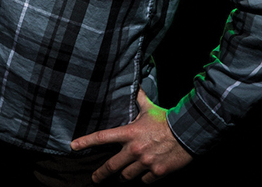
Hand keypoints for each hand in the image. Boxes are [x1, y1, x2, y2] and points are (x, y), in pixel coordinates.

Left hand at [70, 90, 192, 182]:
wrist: (188, 133)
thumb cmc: (167, 119)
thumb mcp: (150, 108)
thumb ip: (138, 99)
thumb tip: (134, 85)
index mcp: (129, 133)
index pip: (102, 137)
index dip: (85, 142)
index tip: (73, 146)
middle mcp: (135, 150)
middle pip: (111, 166)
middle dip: (100, 174)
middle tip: (94, 179)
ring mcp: (146, 163)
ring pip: (127, 176)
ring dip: (123, 176)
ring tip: (121, 177)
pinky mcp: (158, 172)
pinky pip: (145, 181)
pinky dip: (143, 179)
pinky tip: (143, 175)